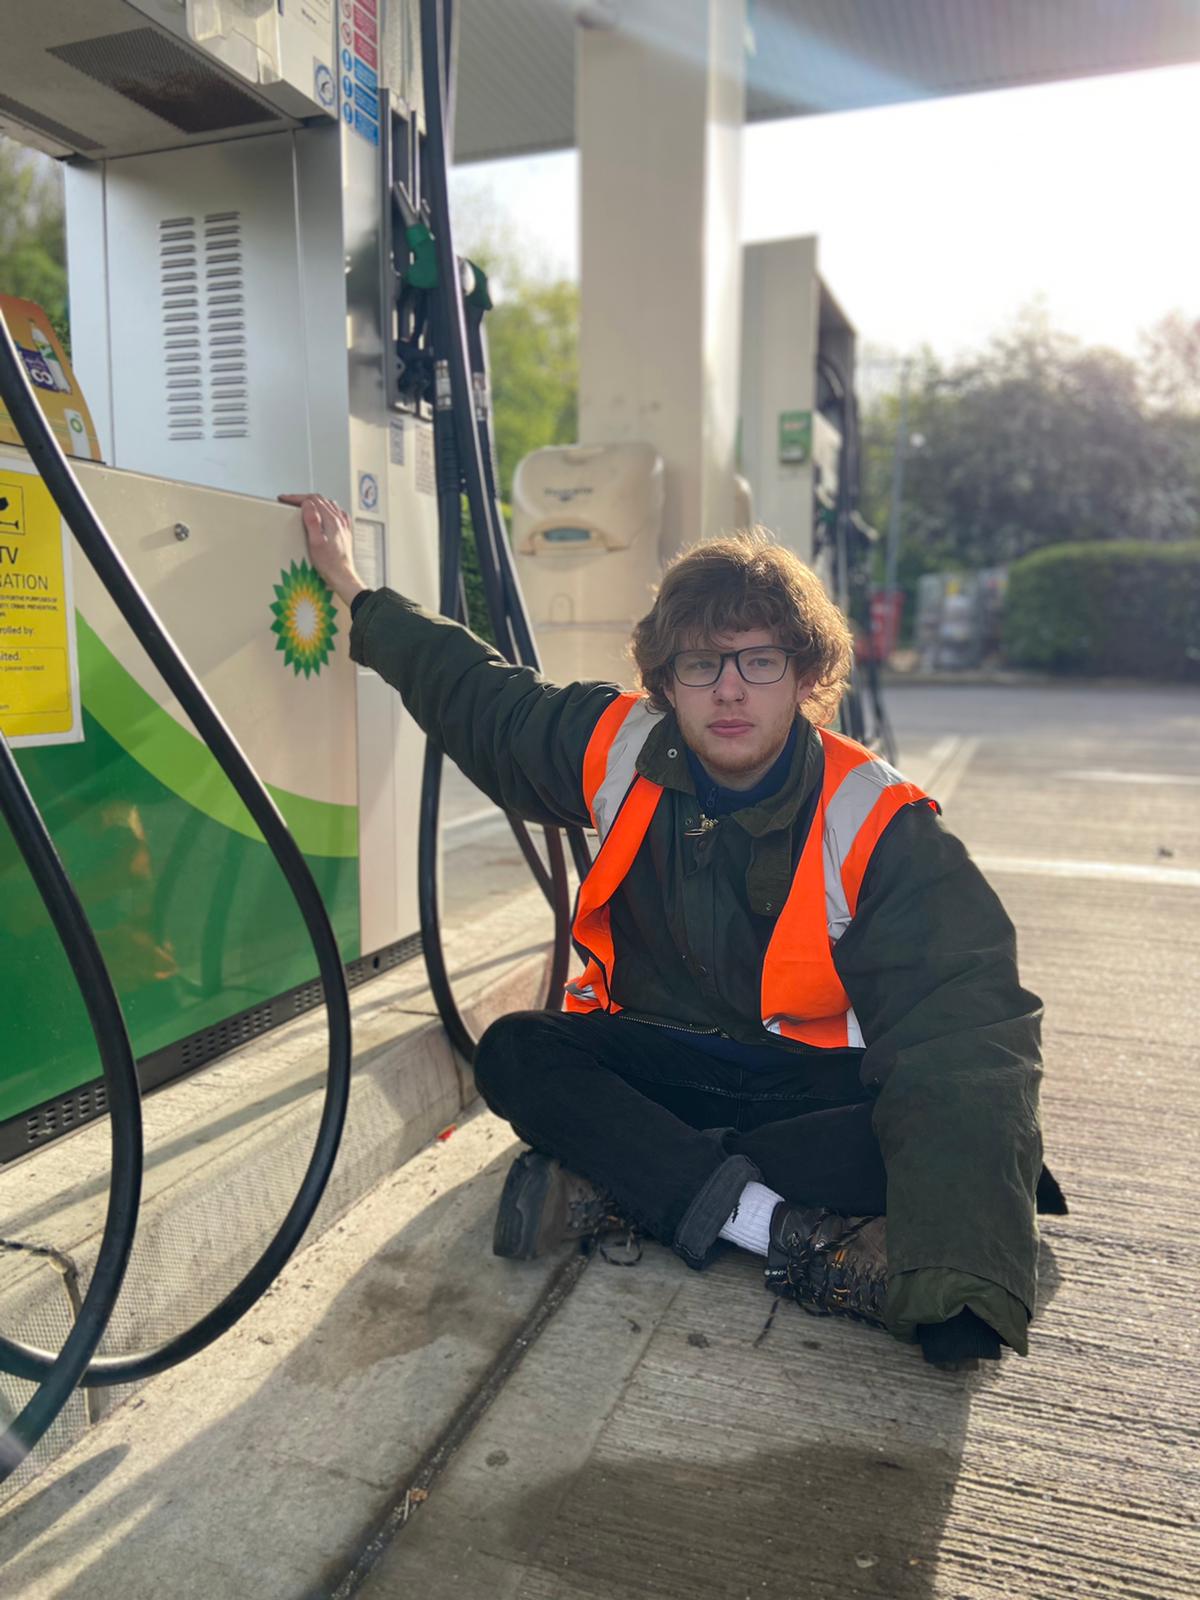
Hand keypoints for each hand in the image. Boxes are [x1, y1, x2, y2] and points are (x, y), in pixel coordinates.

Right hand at [278, 493, 365, 607]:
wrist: (342, 576)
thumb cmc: (329, 564)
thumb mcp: (315, 543)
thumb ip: (312, 521)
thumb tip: (307, 505)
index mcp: (331, 520)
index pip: (313, 500)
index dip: (296, 497)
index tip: (286, 499)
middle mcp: (339, 520)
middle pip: (320, 500)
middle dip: (303, 498)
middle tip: (290, 501)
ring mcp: (343, 525)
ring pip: (328, 504)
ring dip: (314, 501)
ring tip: (302, 504)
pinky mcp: (344, 532)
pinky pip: (336, 512)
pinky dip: (326, 508)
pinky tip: (323, 512)